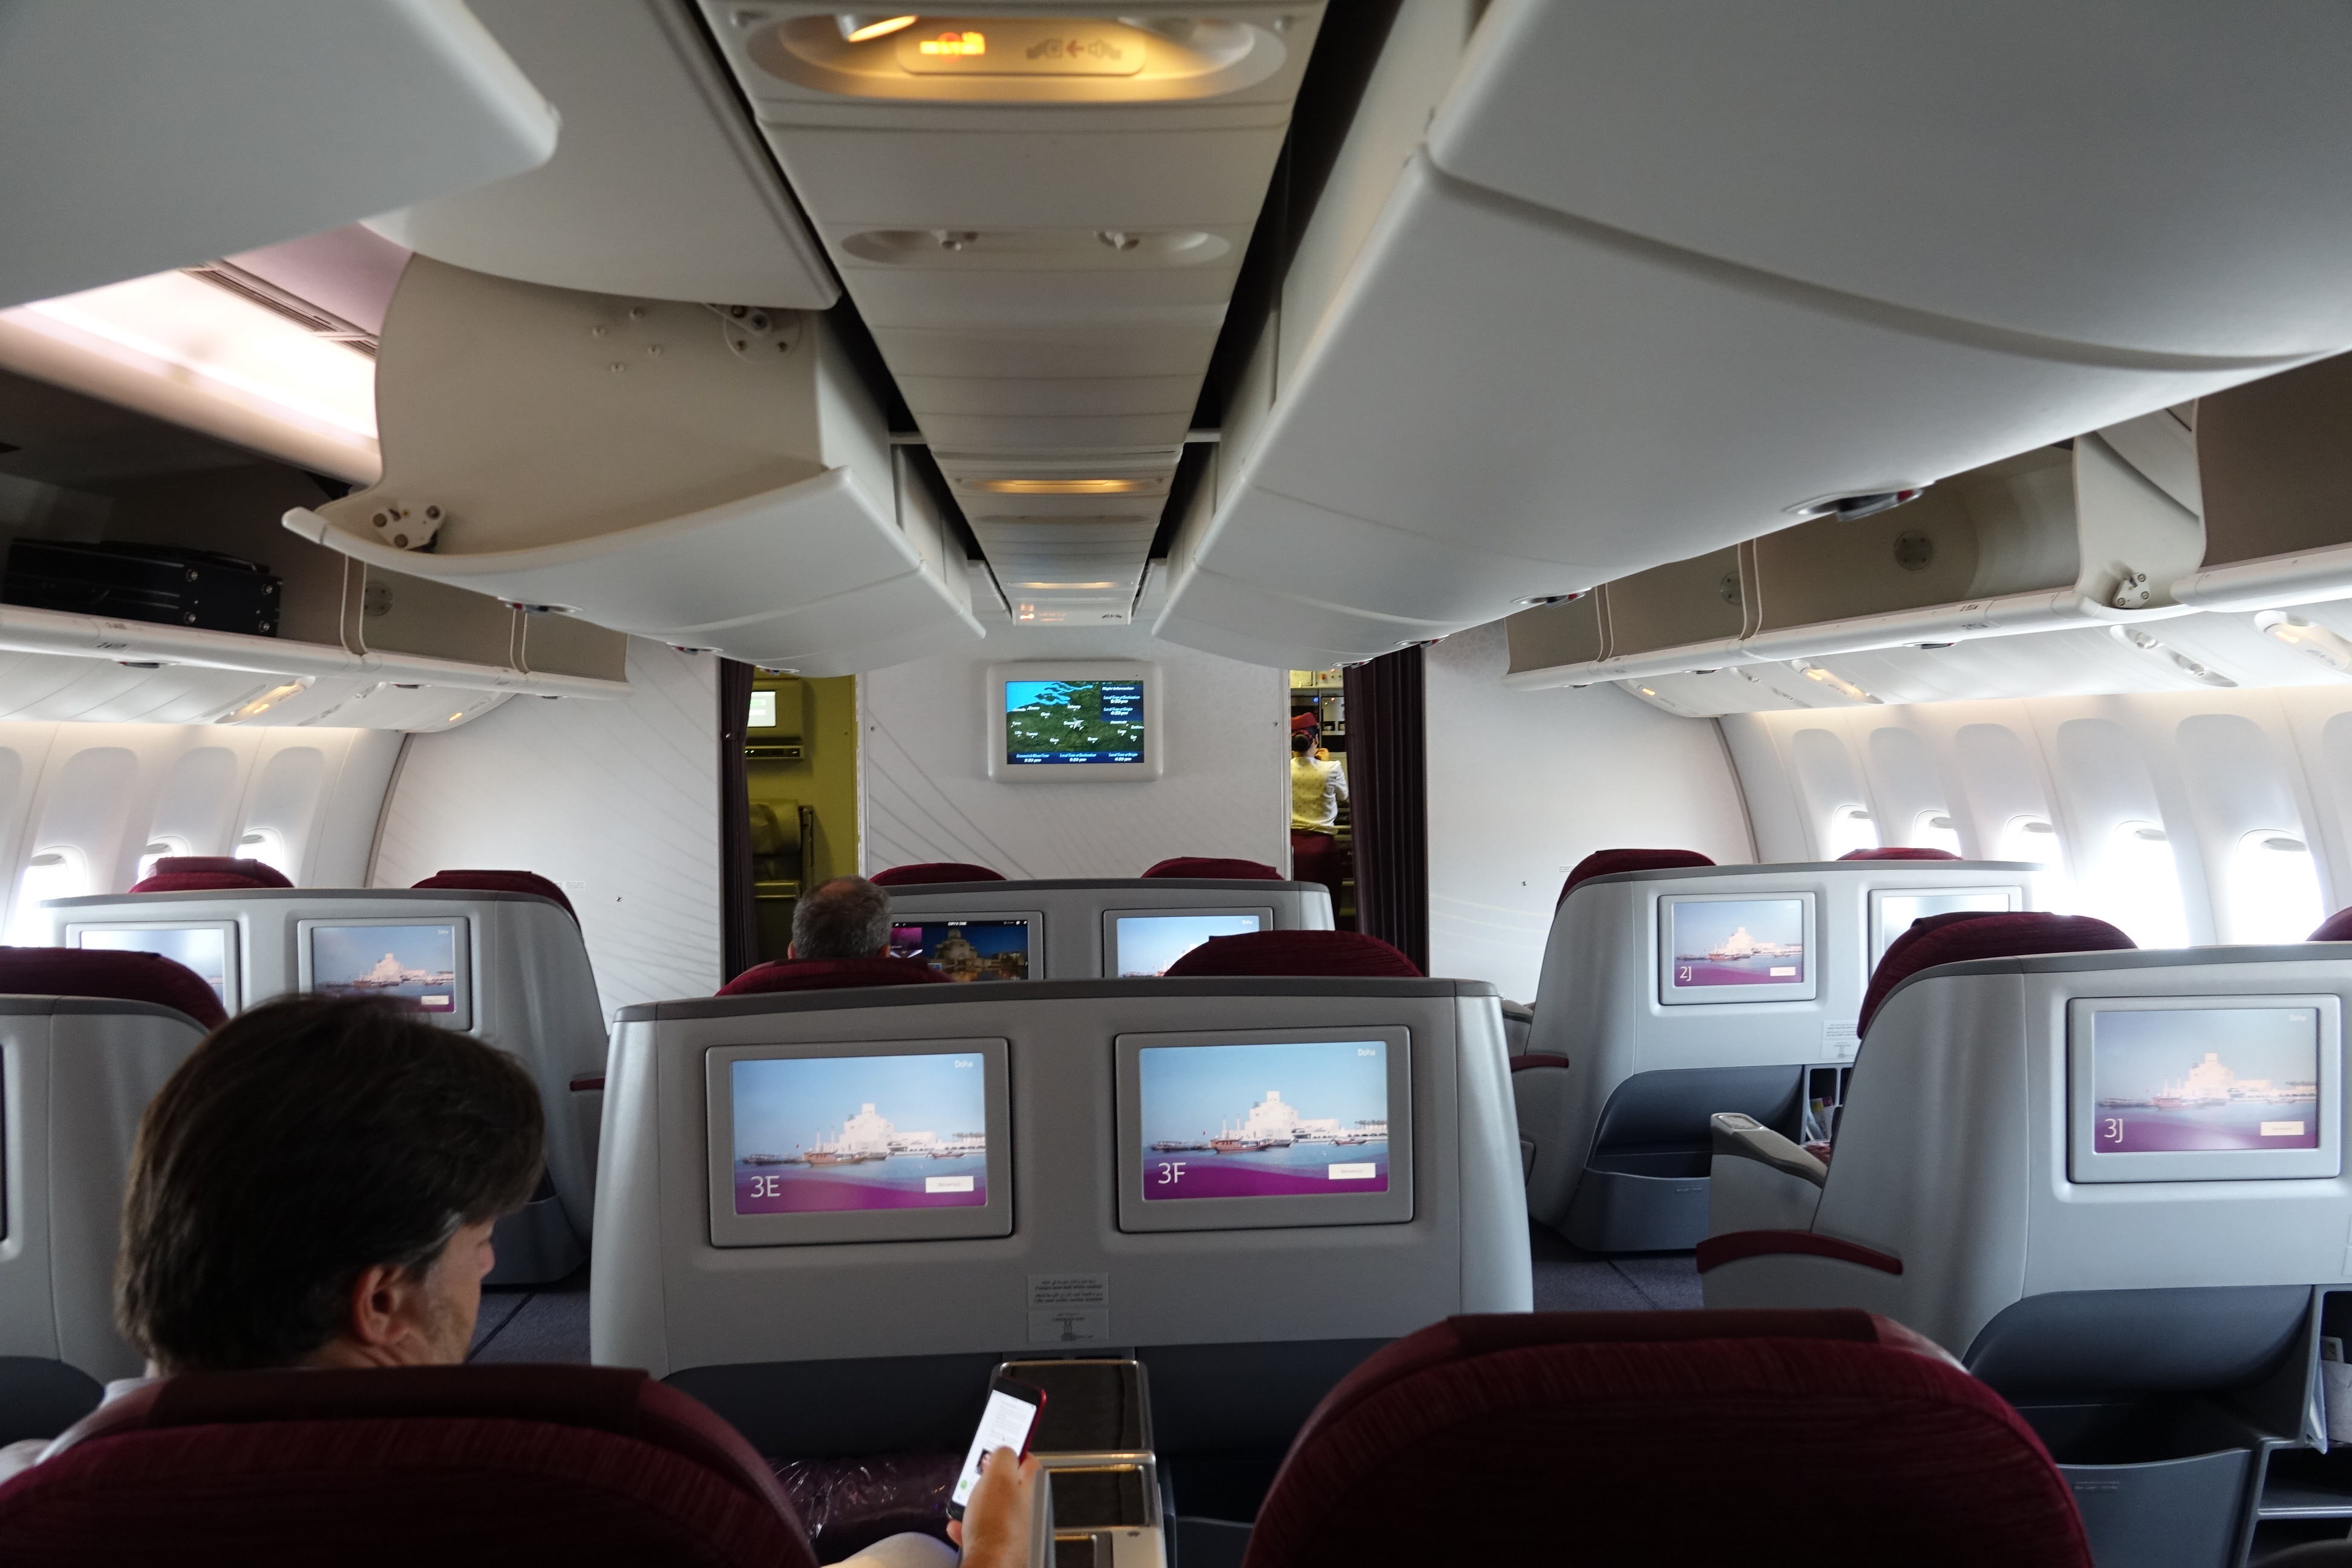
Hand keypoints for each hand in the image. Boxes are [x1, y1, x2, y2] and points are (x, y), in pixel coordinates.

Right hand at [946, 1448, 1038, 1566]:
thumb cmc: (996, 1525)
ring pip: (995, 1508)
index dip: (1010, 1451)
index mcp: (1035, 1487)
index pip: (1027, 1460)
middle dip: (988, 1481)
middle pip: (1009, 1485)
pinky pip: (986, 1531)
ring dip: (976, 1505)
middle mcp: (1031, 1509)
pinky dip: (971, 1527)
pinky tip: (959, 1526)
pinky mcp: (1003, 1547)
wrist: (990, 1564)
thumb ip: (1003, 1456)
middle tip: (975, 1479)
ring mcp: (1018, 1530)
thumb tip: (1004, 1450)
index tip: (994, 1449)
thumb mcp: (997, 1476)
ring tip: (964, 1505)